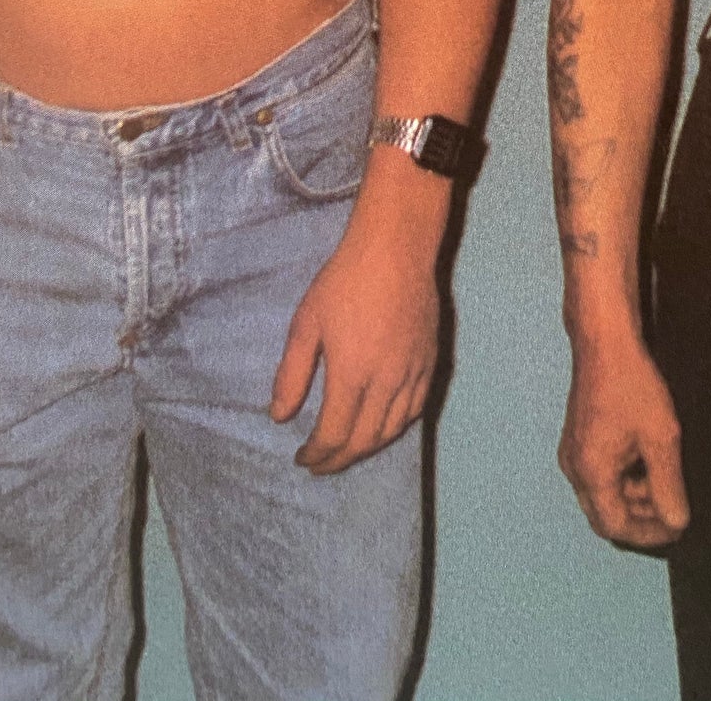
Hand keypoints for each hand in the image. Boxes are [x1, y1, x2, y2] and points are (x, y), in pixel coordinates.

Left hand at [269, 178, 441, 474]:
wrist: (396, 247)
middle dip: (339, 459)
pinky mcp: (430, 360)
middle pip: (365, 441)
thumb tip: (280, 417)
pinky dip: (396, 427)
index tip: (302, 458)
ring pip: (393, 430)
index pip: (335, 435)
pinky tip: (382, 423)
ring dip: (368, 447)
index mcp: (353, 375)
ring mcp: (414, 373)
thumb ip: (293, 374)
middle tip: (320, 462)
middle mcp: (387, 383)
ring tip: (347, 448)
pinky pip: (416, 409)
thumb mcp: (306, 323)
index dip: (317, 454)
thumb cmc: (345, 280)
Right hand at [560, 330, 688, 547]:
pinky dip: (624, 477)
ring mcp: (573, 453)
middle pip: (606, 515)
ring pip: (603, 495)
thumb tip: (677, 522)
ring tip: (665, 479)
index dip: (649, 534)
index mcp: (590, 473)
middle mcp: (575, 469)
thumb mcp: (661, 439)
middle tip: (673, 508)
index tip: (677, 528)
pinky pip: (600, 474)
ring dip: (634, 497)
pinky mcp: (578, 439)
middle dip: (641, 518)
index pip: (617, 527)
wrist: (605, 341)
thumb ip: (669, 486)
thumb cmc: (631, 383)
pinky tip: (647, 459)